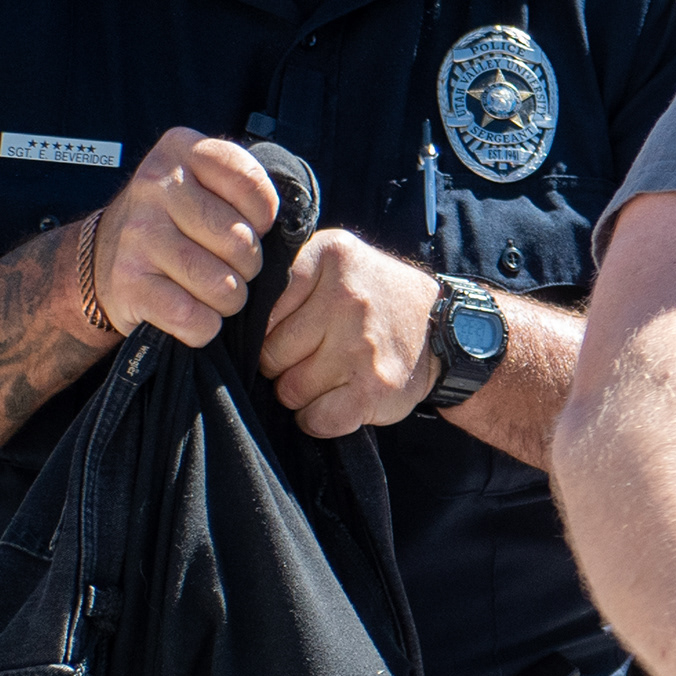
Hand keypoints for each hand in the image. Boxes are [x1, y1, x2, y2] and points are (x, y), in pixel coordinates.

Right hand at [89, 128, 274, 346]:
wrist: (102, 259)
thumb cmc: (177, 224)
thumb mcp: (207, 185)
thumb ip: (246, 190)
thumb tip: (294, 228)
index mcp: (182, 150)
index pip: (254, 187)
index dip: (264, 217)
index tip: (249, 224)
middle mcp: (155, 185)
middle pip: (242, 242)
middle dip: (248, 266)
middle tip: (229, 265)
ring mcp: (137, 234)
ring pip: (224, 286)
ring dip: (228, 299)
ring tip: (210, 288)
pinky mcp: (128, 283)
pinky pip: (194, 318)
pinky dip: (203, 327)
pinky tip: (191, 313)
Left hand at [257, 232, 444, 437]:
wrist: (451, 333)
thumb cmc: (376, 299)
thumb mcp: (337, 260)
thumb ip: (286, 271)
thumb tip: (225, 310)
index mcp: (329, 256)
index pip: (258, 307)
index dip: (269, 327)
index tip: (294, 327)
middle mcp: (347, 297)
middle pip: (269, 352)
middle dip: (283, 363)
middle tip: (315, 355)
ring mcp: (361, 345)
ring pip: (289, 390)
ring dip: (302, 392)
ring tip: (331, 375)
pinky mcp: (374, 388)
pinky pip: (316, 419)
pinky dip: (320, 419)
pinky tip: (339, 400)